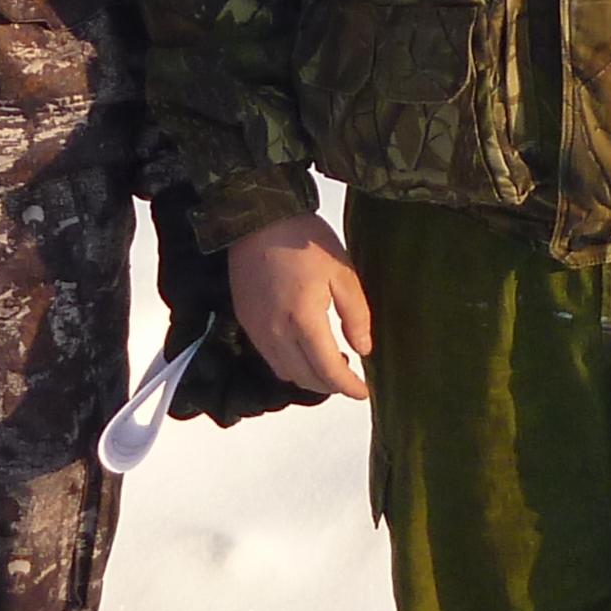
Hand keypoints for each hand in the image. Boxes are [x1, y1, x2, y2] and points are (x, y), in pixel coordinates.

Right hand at [228, 212, 374, 401]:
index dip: (348, 386)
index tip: (363, 392)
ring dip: (309, 377)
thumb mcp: (343, 272)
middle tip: (350, 377)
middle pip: (305, 379)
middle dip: (330, 385)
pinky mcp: (246, 322)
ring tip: (329, 361)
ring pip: (285, 373)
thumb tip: (364, 349)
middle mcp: (276, 333)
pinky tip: (304, 347)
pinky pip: (269, 358)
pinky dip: (290, 364)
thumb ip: (356, 315)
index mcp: (304, 320)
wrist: (258, 219)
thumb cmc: (305, 241)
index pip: (328, 370)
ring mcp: (257, 330)